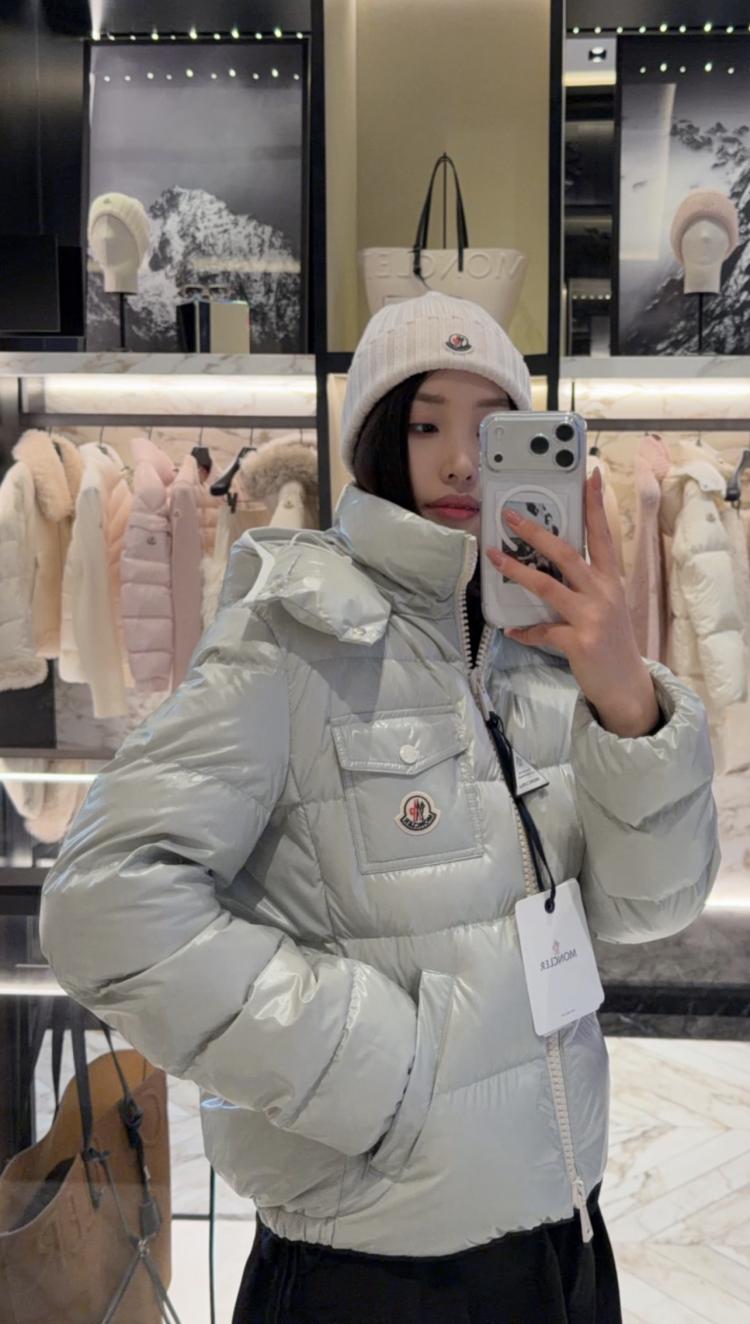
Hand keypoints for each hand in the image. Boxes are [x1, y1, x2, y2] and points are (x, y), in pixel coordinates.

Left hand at [486, 468, 660, 737]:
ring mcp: (592, 617)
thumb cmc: (612, 643)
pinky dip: (525, 631)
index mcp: (611, 581)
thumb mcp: (607, 607)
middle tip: (511, 516)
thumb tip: (550, 565)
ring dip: (517, 571)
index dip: (595, 504)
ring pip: (548, 585)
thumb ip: (585, 585)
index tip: (589, 475)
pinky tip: (511, 630)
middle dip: (536, 532)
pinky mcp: (580, 642)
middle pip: (567, 553)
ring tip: (494, 558)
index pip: (603, 534)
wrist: (627, 686)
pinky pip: (542, 631)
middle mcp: (603, 593)